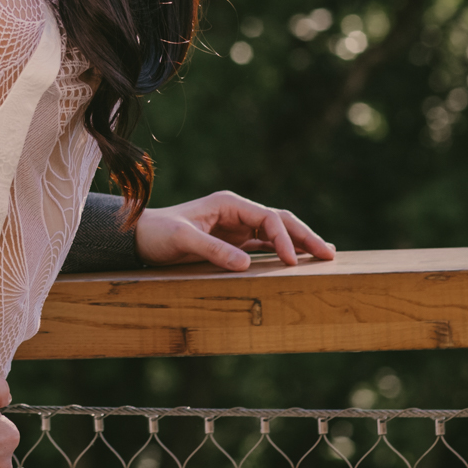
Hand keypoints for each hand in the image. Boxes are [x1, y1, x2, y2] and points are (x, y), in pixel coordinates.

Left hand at [134, 190, 332, 271]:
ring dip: (299, 244)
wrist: (138, 238)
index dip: (284, 238)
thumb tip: (247, 264)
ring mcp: (237, 227)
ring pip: (277, 233)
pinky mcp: (233, 242)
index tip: (292, 261)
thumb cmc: (157, 234)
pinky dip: (284, 252)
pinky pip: (265, 246)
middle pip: (280, 221)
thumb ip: (213, 250)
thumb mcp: (182, 240)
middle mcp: (236, 213)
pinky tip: (300, 260)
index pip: (267, 217)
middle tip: (329, 255)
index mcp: (228, 204)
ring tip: (326, 256)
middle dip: (304, 236)